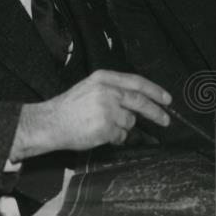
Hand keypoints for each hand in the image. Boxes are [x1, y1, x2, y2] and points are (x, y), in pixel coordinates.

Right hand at [12, 70, 171, 159]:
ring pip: (129, 121)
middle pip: (140, 102)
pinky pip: (120, 136)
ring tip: (103, 125)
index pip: (136, 82)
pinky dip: (114, 138)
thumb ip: (114, 90)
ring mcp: (107, 110)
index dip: (154, 91)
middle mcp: (107, 91)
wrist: (49, 123)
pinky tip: (99, 133)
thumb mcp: (91, 88)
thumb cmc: (69, 107)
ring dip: (123, 127)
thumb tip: (139, 102)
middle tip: (165, 120)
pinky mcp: (105, 128)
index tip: (166, 99)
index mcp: (104, 78)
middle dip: (156, 112)